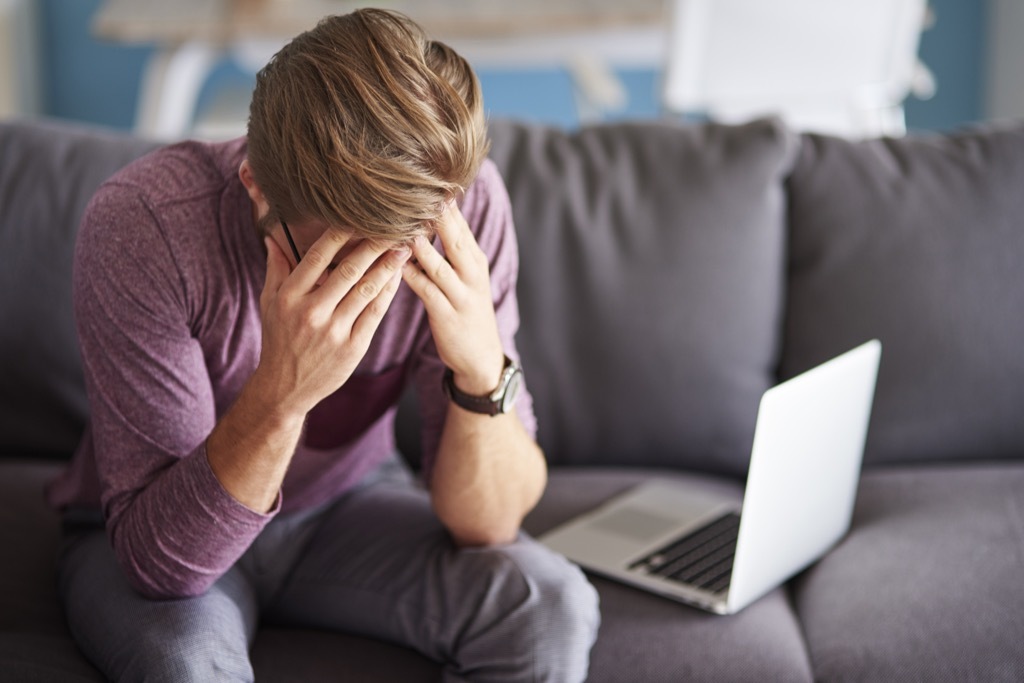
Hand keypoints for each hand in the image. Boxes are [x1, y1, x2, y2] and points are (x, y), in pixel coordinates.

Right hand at [256, 230, 409, 415]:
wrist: (286, 387)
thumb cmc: (279, 339)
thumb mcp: (269, 303)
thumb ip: (276, 268)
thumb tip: (273, 236)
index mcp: (289, 296)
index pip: (317, 257)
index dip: (340, 234)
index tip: (358, 217)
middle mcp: (311, 312)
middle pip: (348, 271)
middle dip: (373, 246)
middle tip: (393, 227)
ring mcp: (333, 331)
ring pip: (366, 290)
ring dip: (387, 267)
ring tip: (404, 248)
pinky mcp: (353, 347)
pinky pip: (375, 313)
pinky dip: (388, 292)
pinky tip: (398, 276)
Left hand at [402, 204, 504, 394]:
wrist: (481, 357)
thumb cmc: (465, 312)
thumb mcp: (466, 277)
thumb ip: (450, 249)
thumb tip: (430, 216)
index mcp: (475, 259)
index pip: (459, 222)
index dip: (442, 201)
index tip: (422, 174)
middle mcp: (471, 272)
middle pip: (453, 235)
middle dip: (434, 212)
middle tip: (411, 186)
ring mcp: (461, 293)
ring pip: (437, 261)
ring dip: (416, 241)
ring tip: (396, 221)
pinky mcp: (447, 314)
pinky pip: (425, 289)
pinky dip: (408, 273)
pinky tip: (392, 261)